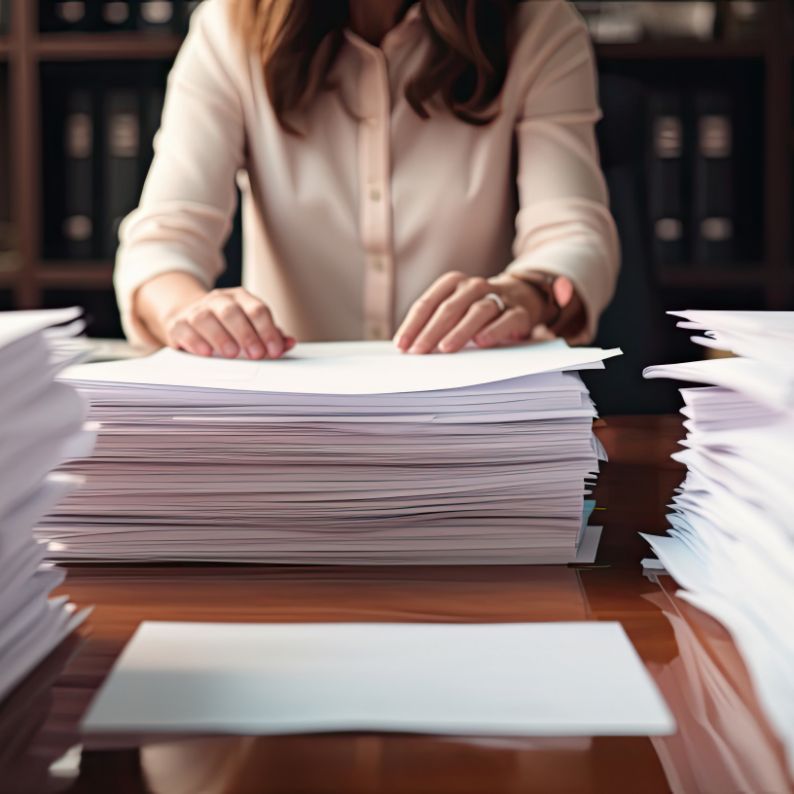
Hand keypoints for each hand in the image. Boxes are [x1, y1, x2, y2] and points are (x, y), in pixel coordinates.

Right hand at [161, 287, 294, 358]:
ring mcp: (196, 310)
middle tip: (257, 354)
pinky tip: (206, 352)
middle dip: (247, 335)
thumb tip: (289, 343)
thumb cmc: (227, 324)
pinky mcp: (178, 323)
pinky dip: (196, 341)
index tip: (275, 350)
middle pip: (232, 312)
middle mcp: (218, 300)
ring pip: (206, 318)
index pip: (257, 310)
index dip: (268, 331)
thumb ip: (270, 335)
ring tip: (232, 354)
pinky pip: (185, 329)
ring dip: (221, 337)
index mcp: (241, 298)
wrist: (188, 314)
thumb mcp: (250, 325)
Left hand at [394, 271, 554, 353]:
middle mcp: (474, 287)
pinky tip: (482, 341)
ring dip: (460, 330)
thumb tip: (407, 348)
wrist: (520, 299)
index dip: (413, 324)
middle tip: (419, 351)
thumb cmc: (476, 310)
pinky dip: (494, 330)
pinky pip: (506, 319)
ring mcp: (498, 297)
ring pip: (477, 311)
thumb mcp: (454, 311)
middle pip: (449, 308)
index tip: (402, 345)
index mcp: (453, 283)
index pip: (428, 303)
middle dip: (431, 331)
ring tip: (446, 348)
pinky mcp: (519, 312)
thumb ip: (433, 324)